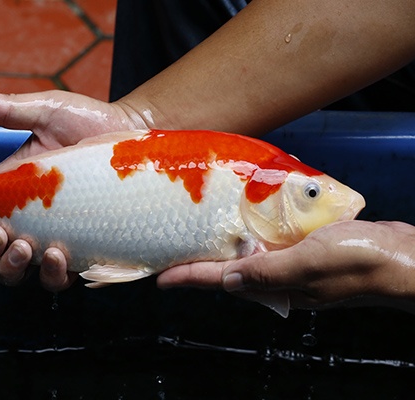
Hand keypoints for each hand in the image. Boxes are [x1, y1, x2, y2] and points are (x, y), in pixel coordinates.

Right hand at [0, 83, 149, 289]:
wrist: (136, 135)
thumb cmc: (92, 122)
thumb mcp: (50, 112)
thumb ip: (12, 110)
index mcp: (10, 190)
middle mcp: (28, 219)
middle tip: (1, 236)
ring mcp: (54, 237)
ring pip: (21, 272)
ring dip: (15, 267)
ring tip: (29, 248)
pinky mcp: (83, 250)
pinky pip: (61, 278)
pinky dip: (55, 276)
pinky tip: (61, 258)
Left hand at [157, 220, 414, 312]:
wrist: (402, 257)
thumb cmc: (358, 261)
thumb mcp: (307, 263)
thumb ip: (267, 272)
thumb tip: (227, 281)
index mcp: (274, 285)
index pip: (219, 281)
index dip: (188, 278)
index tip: (160, 278)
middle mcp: (278, 278)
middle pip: (228, 271)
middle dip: (200, 263)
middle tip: (174, 250)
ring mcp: (292, 264)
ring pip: (248, 256)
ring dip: (224, 246)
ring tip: (199, 233)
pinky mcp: (306, 249)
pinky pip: (271, 243)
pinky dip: (253, 233)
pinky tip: (244, 219)